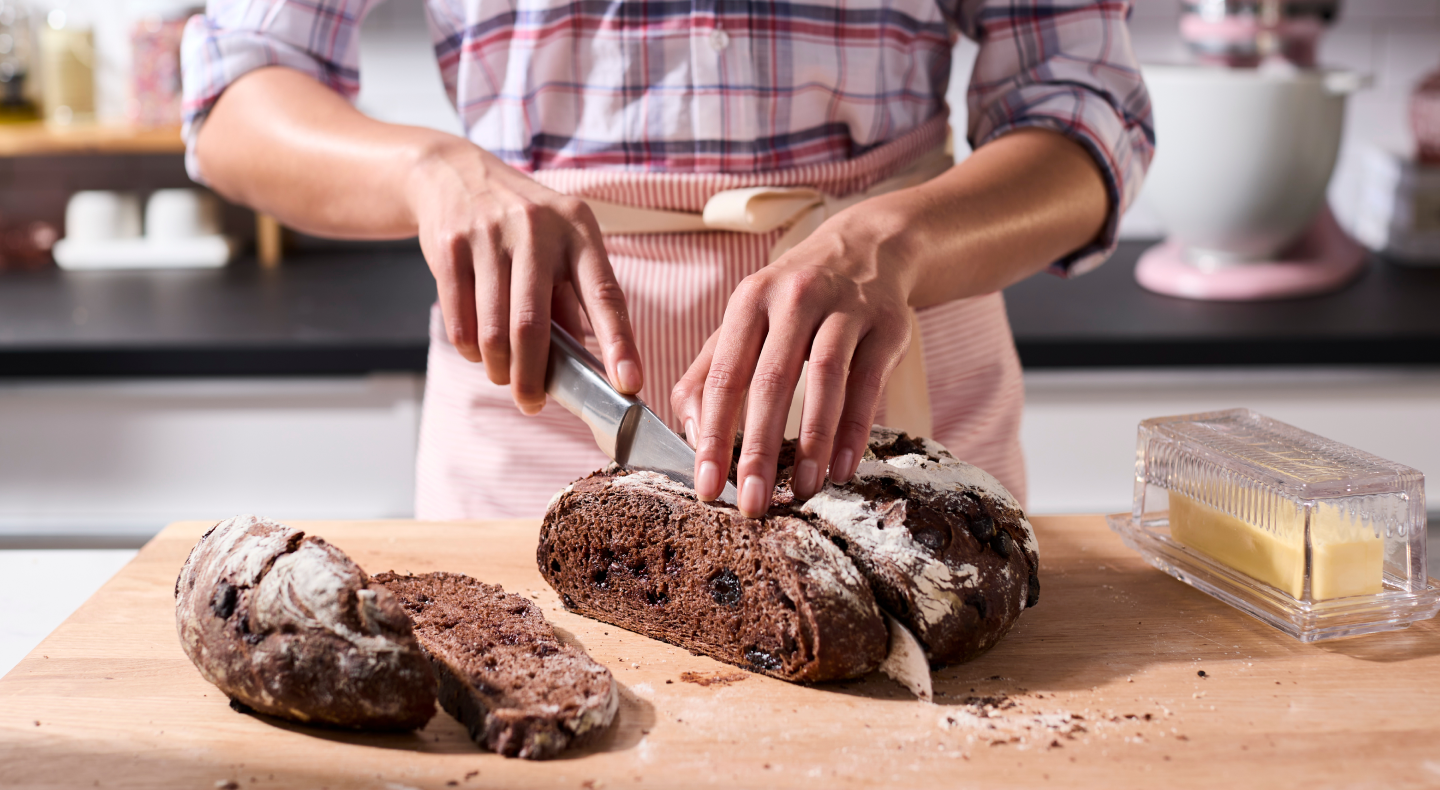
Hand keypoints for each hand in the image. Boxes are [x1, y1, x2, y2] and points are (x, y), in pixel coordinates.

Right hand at [406, 140, 642, 412]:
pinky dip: (469, 348)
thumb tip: (585, 366)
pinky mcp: (450, 246)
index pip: (604, 294)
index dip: (619, 343)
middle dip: (533, 378)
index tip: (629, 383)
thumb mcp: (558, 244)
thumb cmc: (519, 222)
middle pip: (533, 325)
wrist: (454, 173)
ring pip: (493, 330)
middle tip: (531, 404)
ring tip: (503, 375)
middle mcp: (537, 229)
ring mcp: (490, 235)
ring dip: (498, 368)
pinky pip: (460, 320)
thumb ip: (570, 299)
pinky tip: (476, 349)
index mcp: (578, 230)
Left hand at [670, 206, 916, 517]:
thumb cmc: (796, 297)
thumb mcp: (747, 320)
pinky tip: (844, 467)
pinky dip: (856, 428)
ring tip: (802, 490)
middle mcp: (794, 298)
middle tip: (752, 503)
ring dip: (813, 442)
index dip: (714, 436)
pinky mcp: (887, 324)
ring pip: (824, 380)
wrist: (868, 246)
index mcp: (750, 301)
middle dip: (759, 449)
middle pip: (772, 381)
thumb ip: (710, 372)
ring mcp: (844, 308)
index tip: (707, 486)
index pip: (725, 377)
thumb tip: (689, 432)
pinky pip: (869, 382)